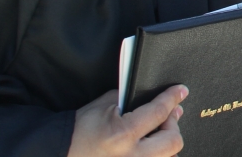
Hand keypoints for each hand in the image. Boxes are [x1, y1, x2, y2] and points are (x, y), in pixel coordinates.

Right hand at [68, 86, 187, 156]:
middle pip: (173, 140)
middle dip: (173, 124)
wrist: (61, 153)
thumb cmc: (79, 130)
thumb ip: (127, 99)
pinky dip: (160, 155)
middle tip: (168, 116)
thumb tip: (151, 97)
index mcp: (122, 135)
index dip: (172, 98)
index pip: (158, 112)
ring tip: (159, 133)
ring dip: (167, 143)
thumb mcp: (102, 106)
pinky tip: (152, 147)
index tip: (181, 91)